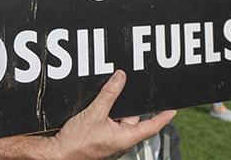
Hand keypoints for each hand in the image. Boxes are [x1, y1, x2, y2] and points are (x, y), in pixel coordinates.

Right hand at [51, 71, 175, 159]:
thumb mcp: (95, 113)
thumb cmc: (76, 143)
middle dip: (133, 105)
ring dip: (118, 107)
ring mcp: (109, 140)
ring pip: (119, 119)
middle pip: (133, 119)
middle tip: (137, 88)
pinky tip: (101, 102)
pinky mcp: (99, 137)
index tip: (173, 109)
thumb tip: (121, 77)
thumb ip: (109, 94)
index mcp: (125, 138)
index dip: (163, 117)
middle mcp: (120, 140)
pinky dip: (108, 111)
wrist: (57, 154)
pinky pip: (108, 122)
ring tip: (116, 90)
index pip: (151, 126)